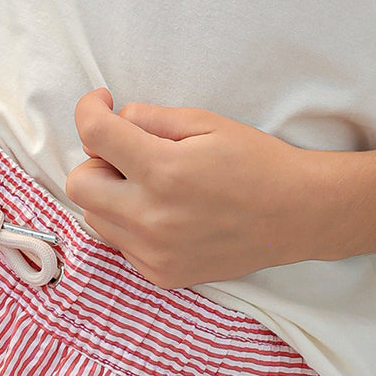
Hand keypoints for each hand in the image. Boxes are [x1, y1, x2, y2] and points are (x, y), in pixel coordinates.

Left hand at [65, 89, 318, 287]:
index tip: (102, 101)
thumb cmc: (255, 160)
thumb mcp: (206, 121)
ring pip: (95, 216)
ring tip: (150, 181)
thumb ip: (151, 118)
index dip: (89, 108)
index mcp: (163, 171)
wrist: (296, 214)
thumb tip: (114, 120)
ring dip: (110, 192)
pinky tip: (166, 209)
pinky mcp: (162, 274)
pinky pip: (121, 243)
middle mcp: (151, 217)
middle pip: (79, 184)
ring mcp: (154, 253)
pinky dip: (130, 221)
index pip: (93, 134)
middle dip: (96, 158)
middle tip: (129, 149)